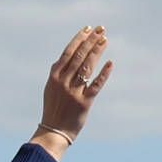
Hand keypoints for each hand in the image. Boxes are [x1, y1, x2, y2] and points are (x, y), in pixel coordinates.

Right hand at [34, 26, 111, 147]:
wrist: (54, 132)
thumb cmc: (53, 109)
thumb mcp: (51, 88)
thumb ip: (58, 72)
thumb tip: (66, 55)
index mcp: (54, 76)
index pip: (68, 52)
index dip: (79, 39)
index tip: (88, 29)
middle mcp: (63, 82)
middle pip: (79, 56)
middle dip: (90, 41)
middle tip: (101, 29)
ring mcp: (74, 92)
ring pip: (87, 67)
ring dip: (96, 51)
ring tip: (104, 40)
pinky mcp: (84, 103)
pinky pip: (95, 85)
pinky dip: (103, 74)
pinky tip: (110, 63)